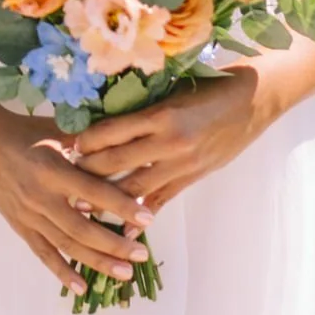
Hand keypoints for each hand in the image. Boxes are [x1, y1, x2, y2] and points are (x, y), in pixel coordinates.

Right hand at [0, 101, 154, 293]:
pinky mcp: (19, 225)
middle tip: (141, 254)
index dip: (121, 206)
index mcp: (52, 169)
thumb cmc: (24, 131)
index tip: (148, 217)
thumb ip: (88, 142)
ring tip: (124, 273)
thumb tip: (127, 145)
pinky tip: (81, 288)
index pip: (94, 192)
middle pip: (82, 229)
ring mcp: (28, 215)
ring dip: (97, 262)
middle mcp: (40, 197)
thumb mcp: (56, 130)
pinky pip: (43, 253)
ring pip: (66, 245)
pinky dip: (61, 272)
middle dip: (114, 244)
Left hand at [71, 52, 314, 211]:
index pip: (110, 132)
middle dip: (86, 175)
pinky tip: (122, 227)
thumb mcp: (172, 91)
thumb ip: (142, 108)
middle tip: (59, 183)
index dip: (83, 143)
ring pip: (135, 187)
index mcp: (160, 114)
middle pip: (116, 163)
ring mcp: (182, 163)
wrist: (254, 100)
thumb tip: (105, 121)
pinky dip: (140, 214)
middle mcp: (168, 141)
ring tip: (80, 208)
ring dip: (106, 199)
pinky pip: (161, 200)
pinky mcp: (193, 177)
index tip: (62, 148)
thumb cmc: (210, 87)